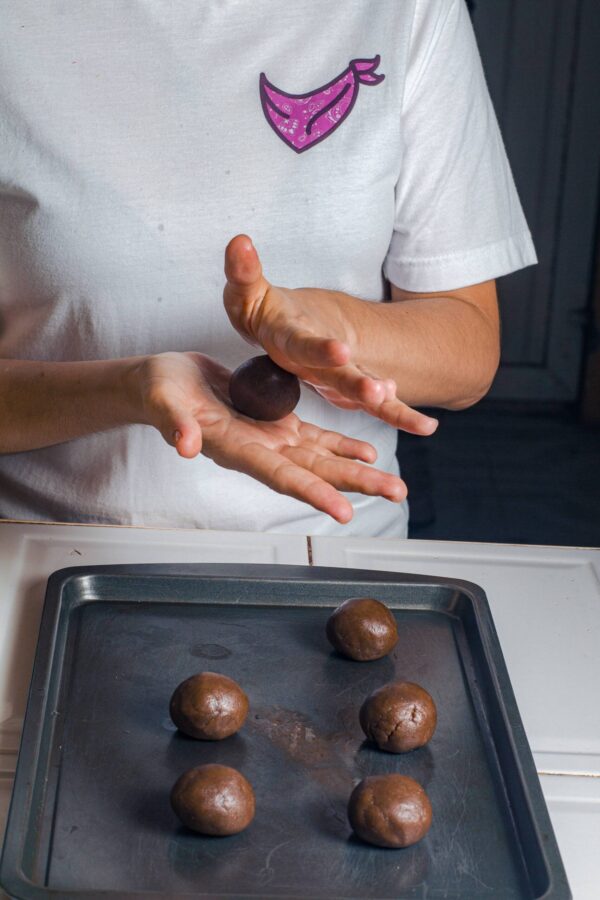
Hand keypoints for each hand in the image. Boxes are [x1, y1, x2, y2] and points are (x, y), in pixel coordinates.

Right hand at [136, 351, 406, 522]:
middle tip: (396, 493)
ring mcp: (270, 439)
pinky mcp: (276, 423)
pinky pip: (315, 438)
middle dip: (355, 484)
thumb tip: (184, 445)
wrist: (164, 383)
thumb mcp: (164, 401)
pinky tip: (368, 452)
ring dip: (358, 471)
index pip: (280, 475)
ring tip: (394, 484)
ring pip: (322, 459)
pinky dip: (342, 446)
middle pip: (315, 473)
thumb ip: (175, 423)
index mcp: (236, 449)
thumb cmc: (158, 390)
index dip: (312, 492)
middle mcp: (260, 451)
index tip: (344, 511)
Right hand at [222, 234, 437, 434]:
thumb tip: (240, 242)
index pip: (301, 346)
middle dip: (355, 385)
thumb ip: (243, 271)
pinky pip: (378, 401)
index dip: (318, 350)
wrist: (277, 334)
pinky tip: (427, 426)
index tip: (339, 350)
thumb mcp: (247, 291)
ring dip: (382, 404)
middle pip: (333, 379)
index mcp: (286, 343)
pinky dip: (400, 412)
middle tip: (377, 392)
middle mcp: (309, 368)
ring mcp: (332, 378)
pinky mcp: (351, 383)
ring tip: (412, 415)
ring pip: (357, 395)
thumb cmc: (262, 311)